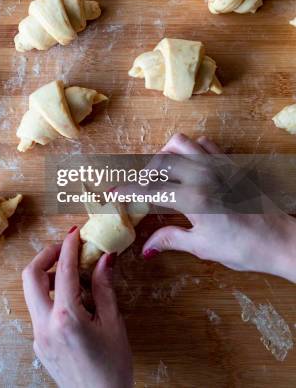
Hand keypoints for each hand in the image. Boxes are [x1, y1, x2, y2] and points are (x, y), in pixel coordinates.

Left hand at [22, 227, 132, 387]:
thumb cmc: (112, 369)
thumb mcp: (113, 324)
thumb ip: (104, 287)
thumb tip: (105, 258)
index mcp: (66, 318)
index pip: (63, 270)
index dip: (69, 246)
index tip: (75, 233)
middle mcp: (45, 325)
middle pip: (30, 276)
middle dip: (45, 255)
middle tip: (65, 248)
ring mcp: (38, 336)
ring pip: (32, 293)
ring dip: (47, 276)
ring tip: (74, 276)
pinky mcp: (39, 344)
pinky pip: (39, 310)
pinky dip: (51, 296)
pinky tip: (73, 300)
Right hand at [129, 133, 295, 282]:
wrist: (280, 240)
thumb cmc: (244, 247)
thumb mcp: (203, 246)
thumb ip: (171, 239)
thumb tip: (145, 247)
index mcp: (193, 198)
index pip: (150, 188)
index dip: (127, 189)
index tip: (112, 192)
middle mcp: (203, 174)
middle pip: (160, 161)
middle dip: (143, 173)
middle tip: (140, 189)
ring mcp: (218, 164)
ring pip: (180, 143)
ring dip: (165, 155)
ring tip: (163, 174)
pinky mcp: (230, 162)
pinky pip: (203, 144)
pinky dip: (189, 150)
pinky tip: (189, 167)